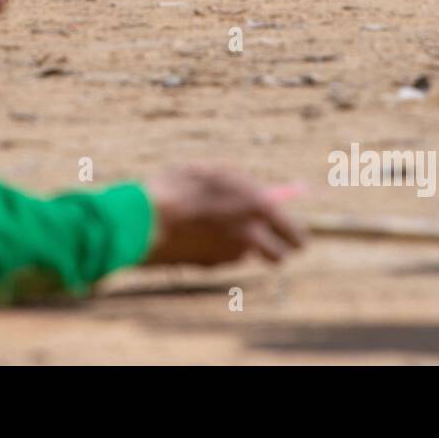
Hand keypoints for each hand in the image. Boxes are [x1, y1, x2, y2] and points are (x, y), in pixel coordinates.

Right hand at [144, 166, 304, 265]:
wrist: (144, 218)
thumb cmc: (179, 185)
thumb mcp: (215, 172)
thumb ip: (243, 184)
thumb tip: (265, 193)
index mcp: (259, 206)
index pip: (295, 233)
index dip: (295, 234)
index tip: (292, 234)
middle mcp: (251, 235)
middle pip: (281, 255)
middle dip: (279, 248)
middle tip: (270, 239)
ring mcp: (231, 254)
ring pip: (248, 253)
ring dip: (242, 243)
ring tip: (216, 221)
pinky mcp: (211, 265)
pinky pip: (224, 256)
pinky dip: (218, 247)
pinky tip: (196, 231)